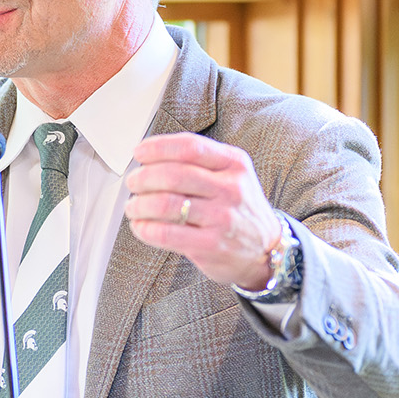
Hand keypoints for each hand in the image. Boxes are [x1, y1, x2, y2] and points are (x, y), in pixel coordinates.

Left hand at [125, 133, 285, 290]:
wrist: (266, 250)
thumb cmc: (239, 210)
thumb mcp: (233, 176)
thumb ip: (201, 163)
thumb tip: (152, 157)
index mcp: (234, 164)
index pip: (190, 147)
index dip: (158, 148)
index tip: (140, 153)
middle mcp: (231, 188)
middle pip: (174, 175)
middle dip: (143, 177)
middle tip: (133, 182)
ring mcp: (222, 218)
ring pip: (166, 204)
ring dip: (139, 204)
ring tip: (133, 207)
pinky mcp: (211, 245)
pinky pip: (166, 233)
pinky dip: (145, 229)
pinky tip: (141, 226)